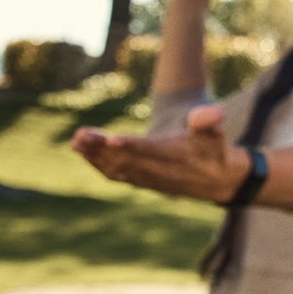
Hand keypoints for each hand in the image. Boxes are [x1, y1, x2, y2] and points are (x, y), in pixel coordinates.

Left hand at [72, 104, 246, 203]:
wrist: (214, 180)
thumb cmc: (214, 148)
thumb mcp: (216, 132)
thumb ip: (209, 120)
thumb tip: (212, 112)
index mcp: (177, 157)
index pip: (151, 151)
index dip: (132, 146)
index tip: (112, 139)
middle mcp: (159, 172)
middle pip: (126, 160)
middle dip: (102, 149)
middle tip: (81, 135)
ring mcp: (146, 179)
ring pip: (116, 168)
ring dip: (94, 155)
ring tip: (76, 140)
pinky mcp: (138, 181)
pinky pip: (114, 173)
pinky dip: (96, 162)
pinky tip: (81, 150)